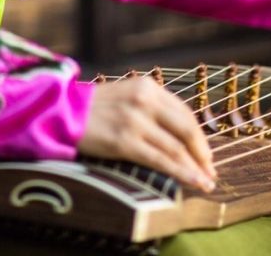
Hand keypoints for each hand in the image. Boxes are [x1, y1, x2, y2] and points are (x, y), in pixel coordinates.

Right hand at [78, 77, 216, 191]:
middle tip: (211, 171)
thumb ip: (151, 107)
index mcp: (147, 86)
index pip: (184, 112)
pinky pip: (160, 159)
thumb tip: (179, 135)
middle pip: (186, 129)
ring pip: (176, 148)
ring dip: (195, 168)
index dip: (200, 135)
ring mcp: (134, 121)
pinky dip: (181, 172)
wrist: (60, 112)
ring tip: (206, 183)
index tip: (205, 153)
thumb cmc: (93, 109)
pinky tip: (193, 181)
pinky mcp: (123, 141)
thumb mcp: (126, 95)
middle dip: (202, 153)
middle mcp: (144, 100)